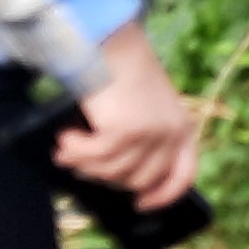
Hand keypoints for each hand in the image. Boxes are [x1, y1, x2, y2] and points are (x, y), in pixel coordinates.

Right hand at [57, 21, 201, 209]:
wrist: (113, 43)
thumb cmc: (124, 71)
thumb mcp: (147, 106)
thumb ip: (144, 137)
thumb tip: (119, 175)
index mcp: (182, 128)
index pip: (183, 175)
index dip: (164, 195)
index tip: (142, 204)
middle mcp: (170, 134)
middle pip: (139, 179)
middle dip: (108, 177)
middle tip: (85, 166)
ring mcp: (148, 135)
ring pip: (112, 171)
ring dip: (85, 163)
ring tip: (67, 149)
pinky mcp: (123, 132)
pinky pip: (94, 158)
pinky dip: (75, 151)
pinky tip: (65, 139)